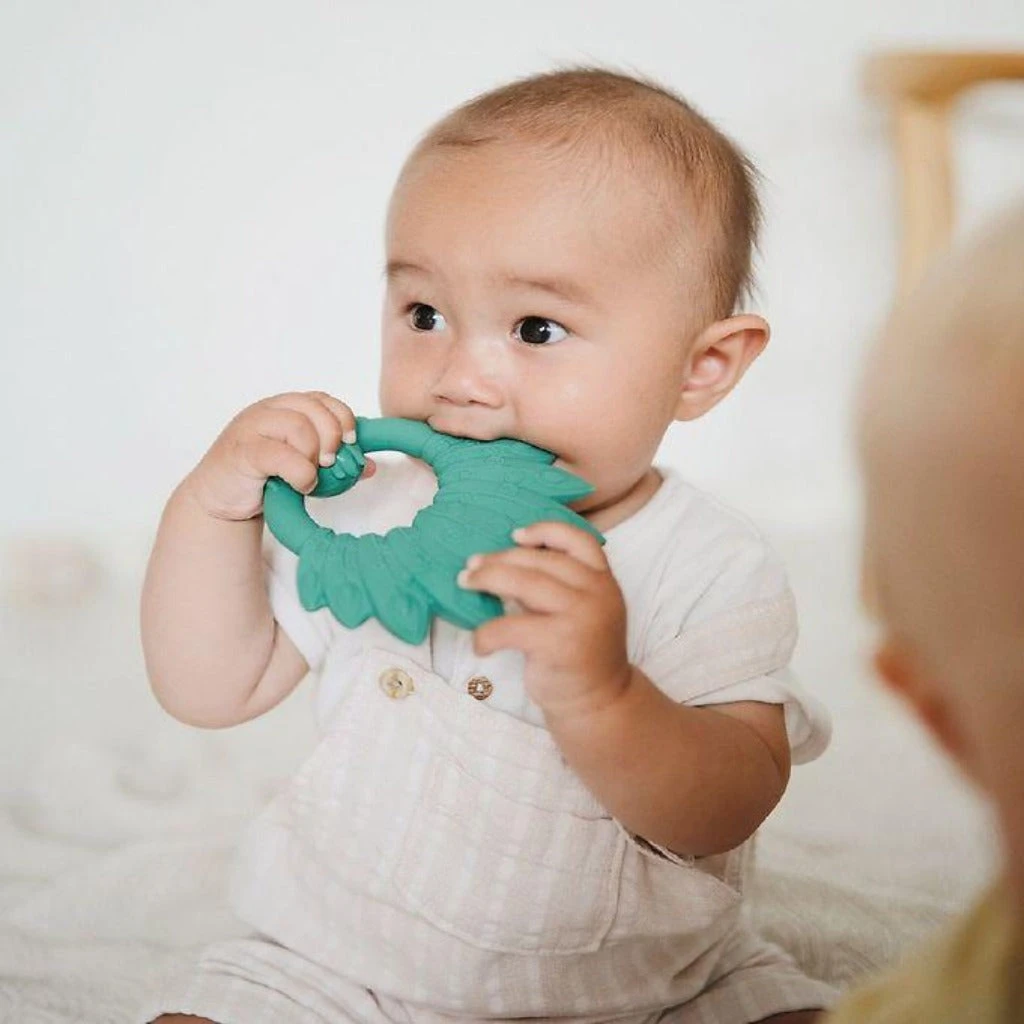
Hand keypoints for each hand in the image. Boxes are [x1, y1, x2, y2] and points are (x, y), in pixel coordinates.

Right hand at [186, 391, 375, 520]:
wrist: (219, 500)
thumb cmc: (262, 478)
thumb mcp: (302, 466)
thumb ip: (333, 462)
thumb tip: (369, 466)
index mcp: (284, 408)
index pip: (322, 399)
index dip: (343, 418)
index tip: (350, 443)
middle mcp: (267, 411)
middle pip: (313, 408)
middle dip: (332, 436)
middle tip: (330, 463)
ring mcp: (251, 428)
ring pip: (298, 426)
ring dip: (314, 455)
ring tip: (311, 476)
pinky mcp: (242, 452)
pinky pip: (280, 455)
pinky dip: (300, 472)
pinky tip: (301, 485)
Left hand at [458, 521, 632, 718]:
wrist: (599, 702)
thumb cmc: (580, 653)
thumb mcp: (581, 610)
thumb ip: (555, 585)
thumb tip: (504, 562)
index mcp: (603, 581)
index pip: (579, 541)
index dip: (546, 531)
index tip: (515, 535)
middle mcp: (597, 593)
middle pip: (540, 560)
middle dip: (500, 559)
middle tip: (471, 565)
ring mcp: (580, 617)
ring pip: (524, 583)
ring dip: (487, 579)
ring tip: (465, 582)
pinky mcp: (558, 643)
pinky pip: (509, 627)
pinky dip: (487, 633)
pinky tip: (480, 644)